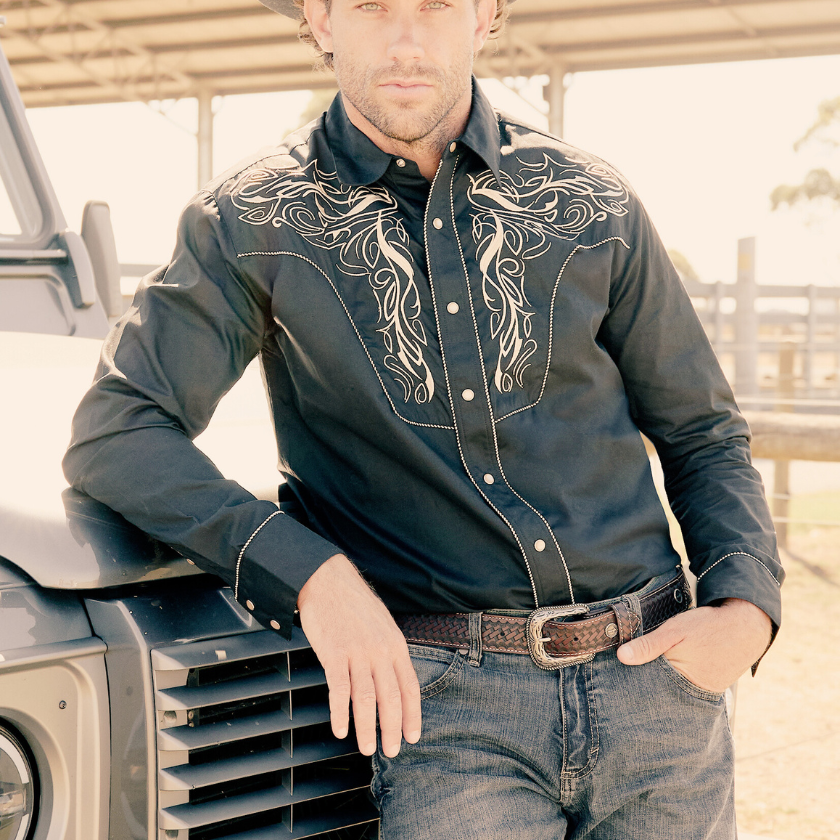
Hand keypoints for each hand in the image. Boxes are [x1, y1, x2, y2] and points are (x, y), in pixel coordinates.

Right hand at [296, 554, 420, 756]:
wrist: (327, 580)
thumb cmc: (354, 603)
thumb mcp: (383, 624)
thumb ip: (389, 651)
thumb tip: (394, 680)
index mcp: (395, 644)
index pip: (410, 686)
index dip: (413, 714)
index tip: (412, 736)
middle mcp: (380, 650)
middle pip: (390, 698)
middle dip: (392, 728)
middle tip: (390, 750)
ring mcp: (357, 652)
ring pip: (365, 699)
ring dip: (367, 727)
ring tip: (366, 747)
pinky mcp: (333, 653)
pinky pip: (339, 690)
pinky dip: (340, 713)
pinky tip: (340, 729)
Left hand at [616, 598, 772, 692]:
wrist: (746, 627)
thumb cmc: (707, 627)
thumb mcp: (674, 631)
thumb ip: (649, 645)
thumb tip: (621, 656)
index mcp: (679, 678)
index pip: (647, 686)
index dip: (632, 682)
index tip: (617, 682)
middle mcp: (691, 691)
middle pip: (660, 692)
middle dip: (645, 688)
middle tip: (625, 689)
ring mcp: (702, 692)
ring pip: (673, 692)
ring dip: (661, 686)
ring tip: (642, 685)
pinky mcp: (709, 689)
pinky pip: (687, 690)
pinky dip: (676, 684)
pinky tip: (666, 678)